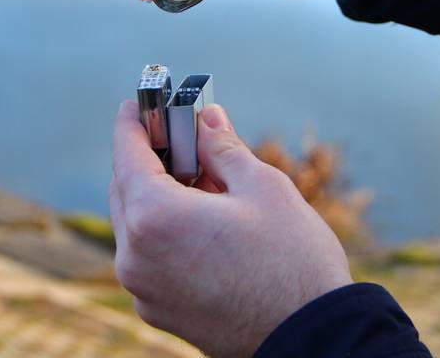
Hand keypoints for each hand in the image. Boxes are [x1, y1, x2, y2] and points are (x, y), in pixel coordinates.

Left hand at [108, 101, 352, 357]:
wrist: (313, 337)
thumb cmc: (292, 260)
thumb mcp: (262, 187)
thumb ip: (223, 148)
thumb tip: (206, 120)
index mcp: (154, 218)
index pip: (127, 155)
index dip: (132, 124)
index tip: (136, 105)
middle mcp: (136, 258)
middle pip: (126, 190)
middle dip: (149, 158)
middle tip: (181, 137)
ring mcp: (144, 291)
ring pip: (137, 226)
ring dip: (159, 195)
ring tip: (204, 179)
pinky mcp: (160, 311)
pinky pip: (150, 257)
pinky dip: (165, 231)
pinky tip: (204, 220)